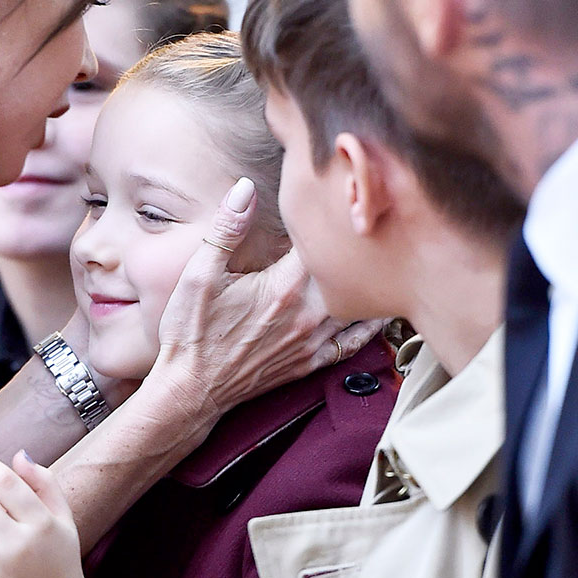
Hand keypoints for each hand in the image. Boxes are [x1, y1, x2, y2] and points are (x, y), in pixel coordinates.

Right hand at [145, 179, 383, 439]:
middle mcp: (306, 314)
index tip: (335, 203)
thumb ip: (227, 228)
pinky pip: (350, 345)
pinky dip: (367, 329)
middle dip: (357, 251)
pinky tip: (376, 315)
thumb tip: (246, 188)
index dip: (329, 220)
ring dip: (370, 287)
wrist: (190, 390)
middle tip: (372, 229)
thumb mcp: (198, 274)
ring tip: (387, 265)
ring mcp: (310, 341)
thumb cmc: (191, 333)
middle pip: (348, 274)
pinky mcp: (307, 363)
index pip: (321, 243)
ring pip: (357, 309)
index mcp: (283, 287)